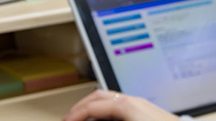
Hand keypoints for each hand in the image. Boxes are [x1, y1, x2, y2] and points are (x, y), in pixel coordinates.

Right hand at [63, 89, 179, 120]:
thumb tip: (91, 118)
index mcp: (127, 106)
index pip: (92, 107)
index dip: (75, 115)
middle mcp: (134, 100)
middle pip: (100, 96)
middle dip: (81, 106)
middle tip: (69, 117)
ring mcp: (140, 103)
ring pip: (110, 97)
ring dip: (93, 105)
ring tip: (83, 116)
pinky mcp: (146, 110)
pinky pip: (120, 102)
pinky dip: (105, 108)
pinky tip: (103, 118)